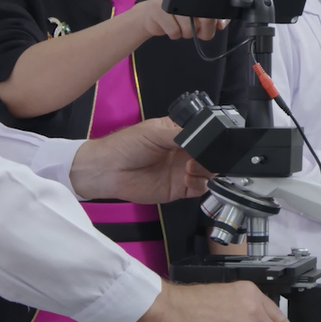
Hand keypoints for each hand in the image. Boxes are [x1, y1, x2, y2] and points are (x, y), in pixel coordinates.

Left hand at [69, 118, 209, 202]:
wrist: (109, 171)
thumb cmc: (126, 145)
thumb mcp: (154, 132)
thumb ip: (180, 134)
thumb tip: (203, 136)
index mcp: (179, 133)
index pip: (204, 134)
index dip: (211, 137)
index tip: (211, 140)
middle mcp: (185, 152)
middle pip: (210, 154)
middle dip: (212, 155)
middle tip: (201, 157)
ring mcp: (184, 170)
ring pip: (209, 171)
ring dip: (207, 170)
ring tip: (191, 167)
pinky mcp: (180, 188)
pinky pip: (200, 188)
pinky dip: (200, 184)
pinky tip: (188, 178)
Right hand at [136, 0, 222, 41]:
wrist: (149, 16)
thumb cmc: (176, 16)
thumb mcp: (195, 16)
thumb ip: (211, 19)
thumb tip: (221, 24)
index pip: (212, 6)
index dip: (215, 20)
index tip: (215, 25)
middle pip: (204, 17)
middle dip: (204, 30)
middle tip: (198, 31)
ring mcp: (170, 3)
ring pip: (188, 28)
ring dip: (185, 33)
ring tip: (180, 26)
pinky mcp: (159, 11)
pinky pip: (175, 32)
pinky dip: (174, 34)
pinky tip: (170, 27)